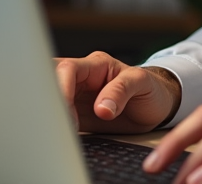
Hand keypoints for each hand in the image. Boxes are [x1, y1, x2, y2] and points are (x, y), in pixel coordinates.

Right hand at [53, 51, 179, 132]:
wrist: (155, 106)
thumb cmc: (150, 88)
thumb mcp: (142, 83)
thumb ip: (122, 90)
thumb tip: (102, 108)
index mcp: (95, 65)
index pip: (67, 69)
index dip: (61, 88)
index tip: (64, 111)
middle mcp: (80, 79)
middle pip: (48, 81)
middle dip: (46, 100)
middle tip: (55, 123)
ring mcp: (75, 97)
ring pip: (48, 100)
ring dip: (48, 115)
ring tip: (58, 132)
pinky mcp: (73, 115)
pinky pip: (56, 118)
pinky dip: (53, 126)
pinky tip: (59, 136)